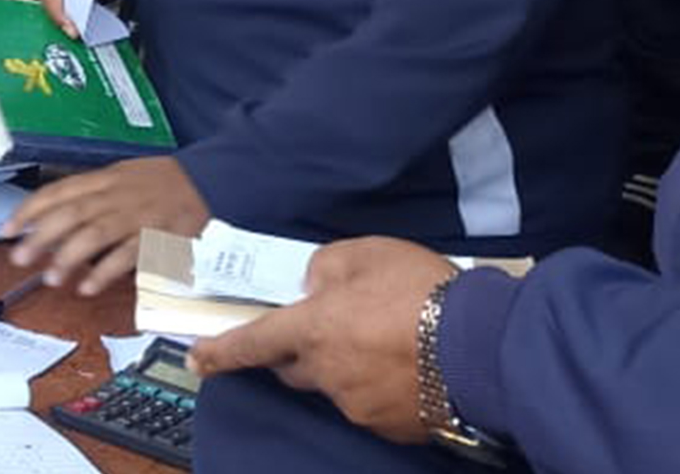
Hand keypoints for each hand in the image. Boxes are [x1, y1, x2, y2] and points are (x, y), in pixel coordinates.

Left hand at [2, 153, 207, 295]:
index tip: (7, 229)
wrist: (209, 179)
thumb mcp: (121, 176)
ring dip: (69, 257)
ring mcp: (137, 216)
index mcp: (104, 180)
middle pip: (71, 214)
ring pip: (96, 234)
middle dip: (41, 237)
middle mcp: (116, 196)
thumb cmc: (161, 182)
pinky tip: (89, 286)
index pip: (57, 192)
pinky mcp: (158, 237)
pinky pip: (128, 256)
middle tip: (20, 257)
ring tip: (52, 277)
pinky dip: (107, 271)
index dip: (29, 211)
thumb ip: (88, 196)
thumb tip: (51, 216)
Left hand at [187, 238, 454, 443]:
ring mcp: (358, 405)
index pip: (252, 343)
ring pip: (335, 385)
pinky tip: (406, 364)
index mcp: (312, 330)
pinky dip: (378, 385)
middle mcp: (327, 375)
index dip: (220, 351)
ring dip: (346, 365)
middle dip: (299, 351)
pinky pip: (369, 404)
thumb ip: (327, 266)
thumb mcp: (367, 253)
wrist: (482, 346)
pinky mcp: (389, 426)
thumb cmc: (422, 292)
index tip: (198, 359)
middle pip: (293, 369)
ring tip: (387, 338)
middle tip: (330, 328)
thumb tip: (313, 283)